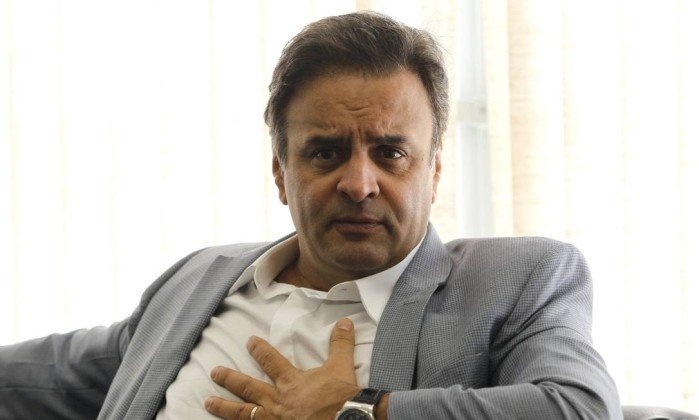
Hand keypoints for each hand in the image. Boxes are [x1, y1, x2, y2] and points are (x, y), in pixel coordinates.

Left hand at [205, 317, 359, 419]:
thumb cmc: (340, 399)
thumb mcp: (341, 368)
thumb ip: (340, 345)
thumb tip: (345, 322)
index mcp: (291, 382)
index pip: (270, 361)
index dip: (259, 349)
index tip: (249, 342)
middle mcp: (277, 401)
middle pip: (248, 387)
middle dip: (229, 379)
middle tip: (214, 372)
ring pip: (243, 413)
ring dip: (224, 407)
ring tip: (208, 403)